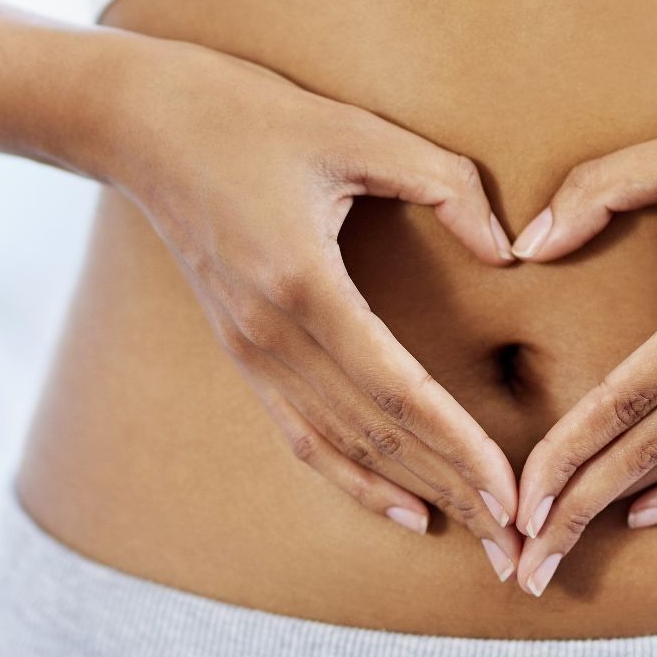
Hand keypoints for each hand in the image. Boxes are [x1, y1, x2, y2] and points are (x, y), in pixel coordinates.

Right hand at [89, 39, 522, 576]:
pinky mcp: (243, 352)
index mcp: (304, 284)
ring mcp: (250, 351)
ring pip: (340, 446)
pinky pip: (302, 433)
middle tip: (513, 539)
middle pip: (374, 435)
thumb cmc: (252, 117)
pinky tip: (401, 505)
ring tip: (473, 531)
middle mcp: (271, 334)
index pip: (396, 390)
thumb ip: (445, 184)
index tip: (508, 490)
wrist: (144, 125)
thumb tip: (507, 250)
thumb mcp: (357, 131)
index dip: (457, 445)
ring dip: (411, 493)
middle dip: (450, 489)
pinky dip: (352, 477)